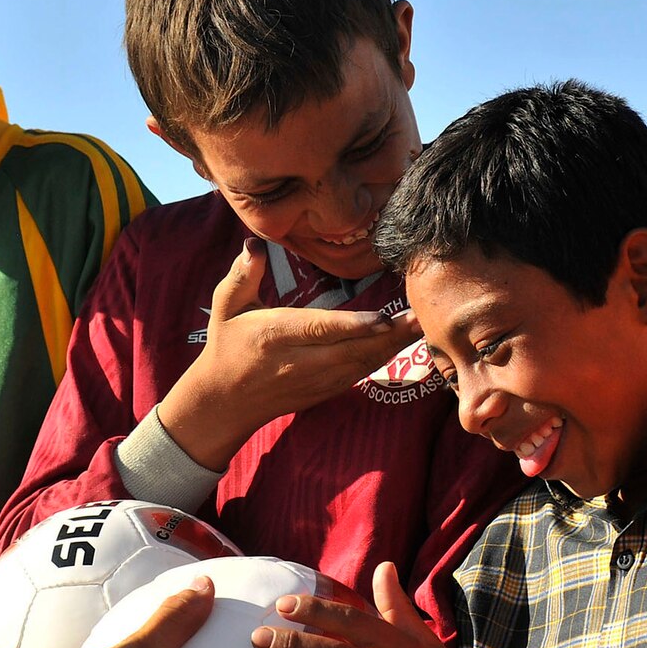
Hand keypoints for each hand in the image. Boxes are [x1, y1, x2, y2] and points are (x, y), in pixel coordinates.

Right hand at [160, 239, 420, 467]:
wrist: (224, 402)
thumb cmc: (227, 346)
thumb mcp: (225, 307)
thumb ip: (242, 275)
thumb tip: (254, 245)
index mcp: (273, 337)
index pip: (318, 330)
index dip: (352, 326)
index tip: (382, 318)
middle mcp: (297, 362)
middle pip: (350, 350)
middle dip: (388, 336)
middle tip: (420, 316)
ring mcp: (314, 381)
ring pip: (360, 364)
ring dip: (393, 347)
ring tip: (421, 326)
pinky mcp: (325, 391)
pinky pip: (360, 374)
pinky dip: (383, 358)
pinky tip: (404, 343)